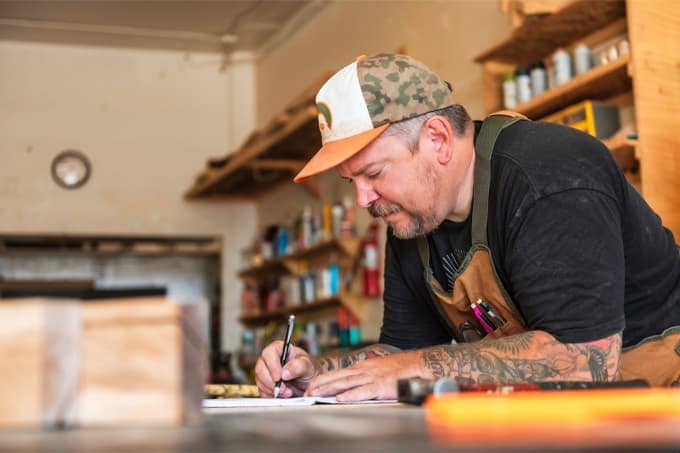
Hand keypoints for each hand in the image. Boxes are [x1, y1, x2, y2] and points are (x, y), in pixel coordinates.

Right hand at [254, 340, 320, 397]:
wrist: (311, 384)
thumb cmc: (309, 369)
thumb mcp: (309, 366)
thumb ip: (298, 366)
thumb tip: (285, 373)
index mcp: (280, 350)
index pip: (269, 353)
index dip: (272, 365)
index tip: (279, 377)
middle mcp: (271, 360)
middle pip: (260, 368)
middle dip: (271, 382)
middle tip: (284, 389)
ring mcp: (267, 373)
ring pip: (260, 381)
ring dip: (272, 390)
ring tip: (288, 392)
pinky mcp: (266, 385)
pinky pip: (262, 391)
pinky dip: (271, 396)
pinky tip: (282, 396)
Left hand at [304, 351, 419, 401]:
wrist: (415, 365)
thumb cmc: (397, 370)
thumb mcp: (375, 369)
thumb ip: (362, 376)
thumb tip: (348, 386)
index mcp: (362, 367)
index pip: (338, 373)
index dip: (323, 379)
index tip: (311, 385)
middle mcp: (363, 370)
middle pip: (338, 377)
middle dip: (321, 384)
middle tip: (307, 391)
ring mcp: (371, 378)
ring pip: (346, 383)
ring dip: (330, 388)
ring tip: (317, 394)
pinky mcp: (380, 386)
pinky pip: (363, 391)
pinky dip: (351, 395)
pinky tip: (340, 399)